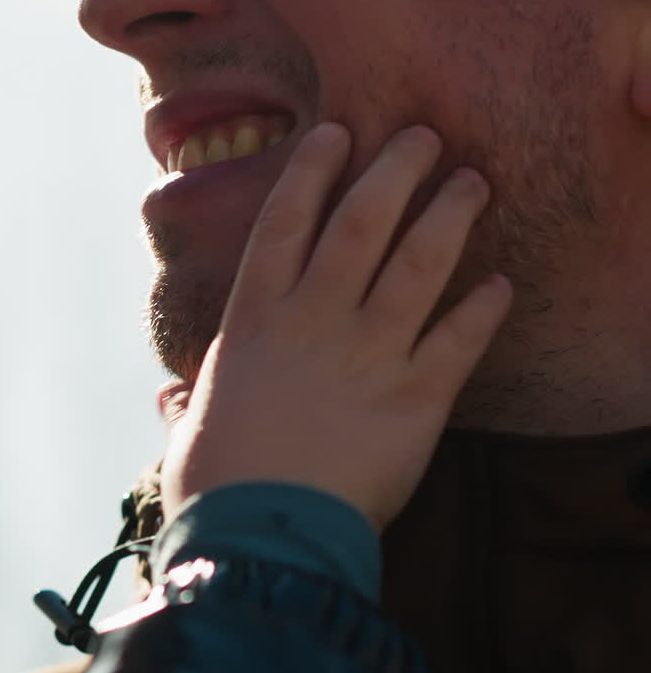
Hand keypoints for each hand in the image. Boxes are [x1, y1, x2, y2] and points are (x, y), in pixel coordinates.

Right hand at [161, 124, 511, 532]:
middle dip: (396, 171)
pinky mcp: (416, 400)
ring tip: (473, 183)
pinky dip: (483, 310)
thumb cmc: (216, 488)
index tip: (340, 132)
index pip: (287, 222)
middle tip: (426, 138)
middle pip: (362, 223)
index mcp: (255, 320)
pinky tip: (502, 287)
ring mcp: (369, 355)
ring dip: (449, 217)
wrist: (263, 540)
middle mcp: (314, 321)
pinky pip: (459, 341)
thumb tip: (171, 400)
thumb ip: (187, 404)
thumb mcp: (190, 432)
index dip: (315, 171)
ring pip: (418, 264)